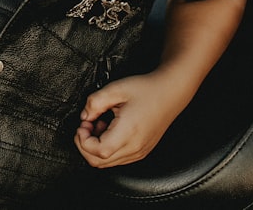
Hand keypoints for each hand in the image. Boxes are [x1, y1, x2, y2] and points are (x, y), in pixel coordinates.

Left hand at [74, 72, 188, 167]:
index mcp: (128, 133)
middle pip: (99, 162)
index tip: (83, 125)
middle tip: (87, 125)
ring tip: (99, 125)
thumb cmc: (147, 90)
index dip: (83, 140)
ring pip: (106, 163)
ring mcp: (139, 152)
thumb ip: (94, 102)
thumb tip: (84, 116)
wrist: (169, 93)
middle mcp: (135, 147)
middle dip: (84, 144)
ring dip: (95, 146)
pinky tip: (109, 130)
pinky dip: (106, 147)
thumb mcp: (115, 89)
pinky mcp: (141, 151)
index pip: (98, 152)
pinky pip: (117, 158)